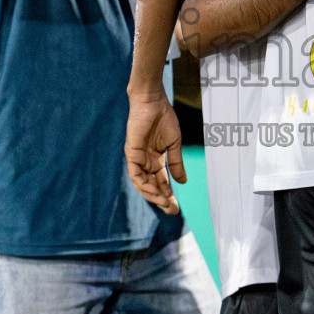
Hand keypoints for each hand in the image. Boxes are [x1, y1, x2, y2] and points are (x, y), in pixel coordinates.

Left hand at [125, 89, 185, 214]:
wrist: (153, 102)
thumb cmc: (163, 118)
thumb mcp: (174, 144)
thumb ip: (176, 163)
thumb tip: (183, 181)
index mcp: (155, 159)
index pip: (161, 182)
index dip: (169, 195)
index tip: (176, 208)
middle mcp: (145, 162)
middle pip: (152, 186)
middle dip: (162, 200)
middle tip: (173, 211)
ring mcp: (137, 159)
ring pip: (143, 184)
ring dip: (153, 195)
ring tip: (165, 204)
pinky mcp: (131, 154)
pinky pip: (135, 175)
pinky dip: (144, 185)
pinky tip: (154, 193)